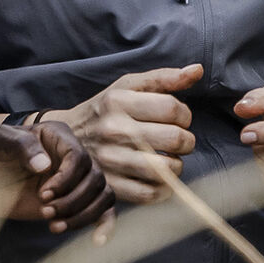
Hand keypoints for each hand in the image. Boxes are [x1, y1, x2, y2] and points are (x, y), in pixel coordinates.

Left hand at [0, 119, 116, 232]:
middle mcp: (71, 158)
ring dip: (82, 215)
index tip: (43, 194)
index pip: (79, 157)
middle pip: (95, 178)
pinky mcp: (72, 202)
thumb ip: (21, 146)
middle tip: (45, 210)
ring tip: (54, 225)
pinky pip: (101, 211)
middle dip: (72, 200)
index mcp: (58, 137)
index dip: (66, 179)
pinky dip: (104, 226)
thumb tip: (44, 164)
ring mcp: (73, 181)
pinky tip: (97, 241)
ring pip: (101, 196)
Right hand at [52, 64, 203, 203]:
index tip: (178, 119)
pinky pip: (150, 193)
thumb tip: (198, 70)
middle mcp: (113, 130)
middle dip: (186, 140)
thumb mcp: (127, 86)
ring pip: (166, 168)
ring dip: (176, 165)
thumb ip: (164, 78)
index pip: (173, 108)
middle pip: (175, 139)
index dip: (185, 115)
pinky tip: (160, 177)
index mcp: (118, 101)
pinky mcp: (110, 185)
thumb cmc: (105, 110)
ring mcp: (110, 160)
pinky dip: (163, 188)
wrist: (65, 140)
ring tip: (168, 158)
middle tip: (177, 140)